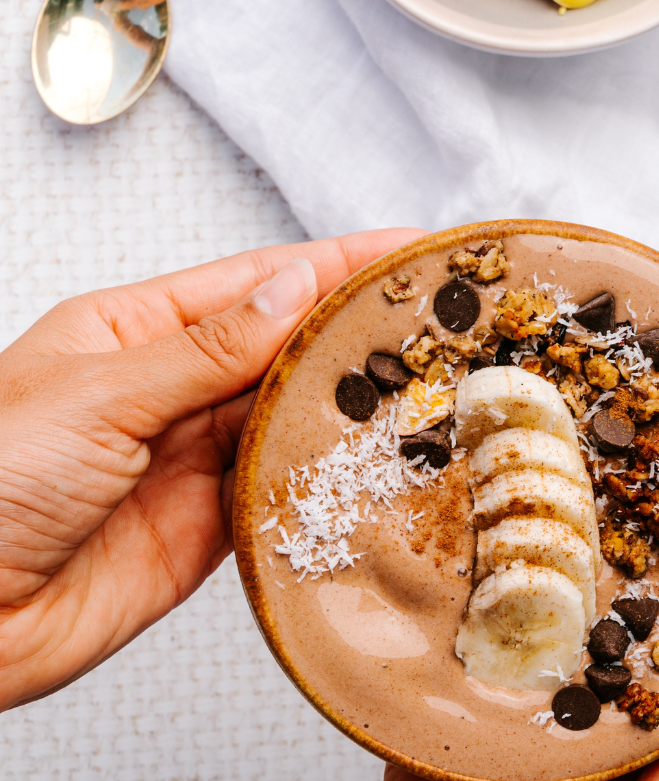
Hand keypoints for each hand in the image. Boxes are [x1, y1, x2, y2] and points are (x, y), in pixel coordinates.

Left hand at [0, 232, 421, 710]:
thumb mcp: (98, 396)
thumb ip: (206, 351)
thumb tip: (293, 291)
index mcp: (127, 330)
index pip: (253, 284)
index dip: (335, 264)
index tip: (406, 250)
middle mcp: (163, 389)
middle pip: (282, 347)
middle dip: (356, 331)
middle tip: (439, 320)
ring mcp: (187, 460)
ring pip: (290, 418)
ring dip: (351, 404)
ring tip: (427, 382)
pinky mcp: (204, 530)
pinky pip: (281, 492)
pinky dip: (327, 478)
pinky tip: (370, 461)